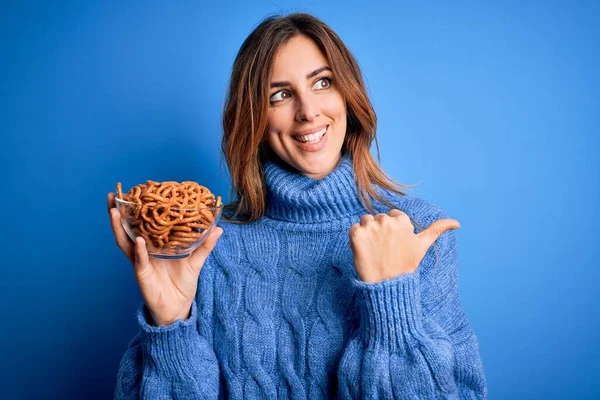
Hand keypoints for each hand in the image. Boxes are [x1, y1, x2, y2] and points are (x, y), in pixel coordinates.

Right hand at [107, 192, 222, 325]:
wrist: (179, 308)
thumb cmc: (183, 284)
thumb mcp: (196, 261)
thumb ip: (205, 245)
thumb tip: (219, 228)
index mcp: (154, 245)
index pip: (141, 224)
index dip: (135, 210)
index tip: (132, 192)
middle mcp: (143, 251)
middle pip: (126, 229)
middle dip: (117, 214)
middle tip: (111, 196)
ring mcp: (140, 262)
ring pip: (125, 242)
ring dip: (118, 227)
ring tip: (114, 211)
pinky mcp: (142, 275)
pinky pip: (139, 261)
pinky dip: (139, 250)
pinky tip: (139, 241)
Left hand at [349, 209, 459, 282]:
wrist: (387, 285)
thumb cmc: (406, 265)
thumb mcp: (422, 246)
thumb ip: (437, 229)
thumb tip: (458, 223)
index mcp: (402, 220)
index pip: (393, 215)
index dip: (394, 230)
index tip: (396, 244)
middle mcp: (386, 221)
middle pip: (379, 217)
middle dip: (381, 231)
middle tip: (386, 249)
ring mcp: (370, 227)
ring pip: (366, 220)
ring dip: (368, 232)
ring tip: (375, 249)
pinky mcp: (356, 235)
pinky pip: (354, 228)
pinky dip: (356, 238)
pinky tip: (365, 250)